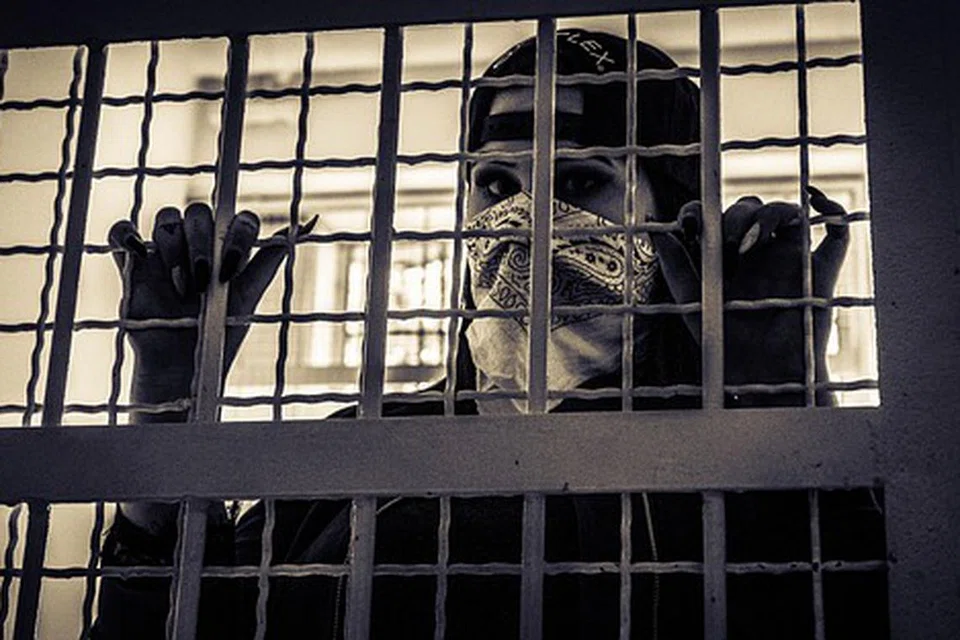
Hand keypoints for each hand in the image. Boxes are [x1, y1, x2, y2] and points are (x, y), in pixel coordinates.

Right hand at [108, 203, 316, 385]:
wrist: (186, 363)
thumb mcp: (250, 293)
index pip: (237, 218)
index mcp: (228, 246)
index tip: (232, 268)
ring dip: (174, 247)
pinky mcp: (133, 264)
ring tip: (181, 287)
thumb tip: (306, 223)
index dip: (238, 235)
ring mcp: (165, 250)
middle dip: (201, 243)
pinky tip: (136, 253)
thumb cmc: (220, 329)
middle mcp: (197, 242)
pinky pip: (120, 233)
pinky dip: (123, 234)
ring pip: (166, 218)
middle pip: (198, 212)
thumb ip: (271, 257)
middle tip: (204, 280)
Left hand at [648, 186, 849, 404]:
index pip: (717, 216)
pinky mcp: (821, 271)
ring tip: (753, 240)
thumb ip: (674, 263)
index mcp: (726, 258)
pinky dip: (831, 209)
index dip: (703, 210)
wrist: (762, 377)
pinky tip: (814, 199)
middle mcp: (758, 253)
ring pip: (786, 212)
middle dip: (737, 214)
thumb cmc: (725, 344)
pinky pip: (837, 231)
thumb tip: (651, 224)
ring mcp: (790, 259)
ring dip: (769, 213)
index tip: (690, 222)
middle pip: (751, 208)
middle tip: (730, 243)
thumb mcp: (691, 302)